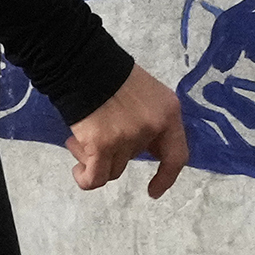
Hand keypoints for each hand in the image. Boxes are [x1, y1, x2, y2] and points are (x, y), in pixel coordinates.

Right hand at [62, 70, 189, 198]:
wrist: (83, 63)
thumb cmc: (110, 74)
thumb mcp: (145, 94)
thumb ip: (148, 120)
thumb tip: (142, 148)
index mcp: (168, 113)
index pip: (176, 155)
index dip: (167, 176)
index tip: (154, 191)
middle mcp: (152, 128)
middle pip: (134, 159)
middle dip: (113, 152)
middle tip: (94, 138)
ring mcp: (128, 138)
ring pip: (114, 169)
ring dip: (95, 160)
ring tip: (78, 141)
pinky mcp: (102, 145)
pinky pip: (95, 178)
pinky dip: (85, 178)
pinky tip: (78, 171)